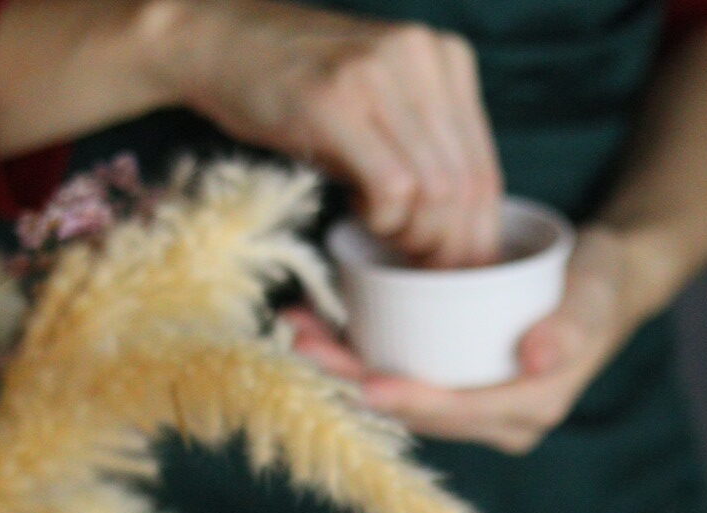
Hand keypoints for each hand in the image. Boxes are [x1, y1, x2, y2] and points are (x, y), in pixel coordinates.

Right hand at [155, 0, 501, 265]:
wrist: (222, 41)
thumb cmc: (299, 90)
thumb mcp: (378, 109)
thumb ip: (421, 150)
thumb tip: (460, 232)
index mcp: (445, 59)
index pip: (485, 169)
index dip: (478, 236)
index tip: (458, 275)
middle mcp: (423, 57)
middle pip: (465, 186)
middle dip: (449, 248)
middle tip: (422, 275)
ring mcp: (381, 73)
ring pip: (435, 191)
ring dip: (413, 236)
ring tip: (385, 238)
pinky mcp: (337, 99)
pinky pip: (392, 186)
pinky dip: (383, 219)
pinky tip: (359, 212)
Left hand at [290, 226, 649, 450]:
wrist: (600, 282)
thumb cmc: (600, 281)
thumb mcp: (595, 291)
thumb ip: (574, 321)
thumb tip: (539, 355)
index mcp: (527, 411)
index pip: (457, 412)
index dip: (410, 400)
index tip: (365, 384)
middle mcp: (493, 424)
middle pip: (413, 410)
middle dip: (354, 382)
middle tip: (304, 342)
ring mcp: (468, 409)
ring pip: (397, 399)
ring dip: (343, 369)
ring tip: (298, 329)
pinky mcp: (449, 387)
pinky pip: (398, 381)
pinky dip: (358, 357)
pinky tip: (319, 329)